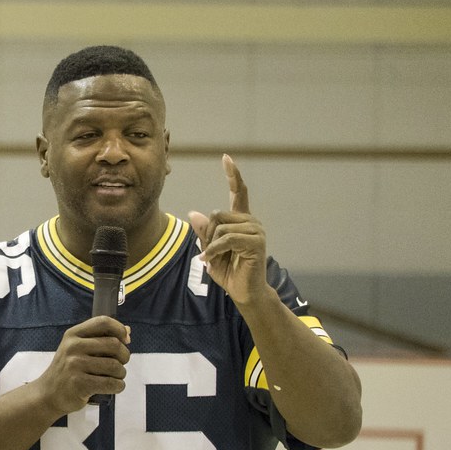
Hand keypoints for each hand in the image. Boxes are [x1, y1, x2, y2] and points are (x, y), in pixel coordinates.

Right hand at [34, 316, 129, 415]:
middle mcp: (73, 347)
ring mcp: (75, 365)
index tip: (125, 340)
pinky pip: (111, 383)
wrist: (48, 394)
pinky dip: (118, 386)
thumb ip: (100, 338)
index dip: (120, 329)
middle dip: (124, 356)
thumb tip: (127, 331)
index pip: (103, 322)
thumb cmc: (68, 369)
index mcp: (73, 334)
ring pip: (115, 366)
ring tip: (115, 377)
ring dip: (121, 374)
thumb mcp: (77, 349)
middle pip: (114, 344)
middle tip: (120, 364)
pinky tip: (114, 386)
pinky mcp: (79, 384)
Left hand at [188, 154, 267, 304]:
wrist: (243, 292)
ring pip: (220, 227)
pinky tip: (210, 259)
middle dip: (208, 234)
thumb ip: (204, 232)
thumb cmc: (229, 271)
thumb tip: (194, 213)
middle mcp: (250, 221)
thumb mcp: (210, 249)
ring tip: (214, 258)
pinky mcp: (256, 242)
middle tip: (210, 252)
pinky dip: (214, 250)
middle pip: (217, 214)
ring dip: (211, 245)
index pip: (238, 192)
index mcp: (241, 220)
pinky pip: (227, 238)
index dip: (233, 175)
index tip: (226, 157)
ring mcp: (256, 230)